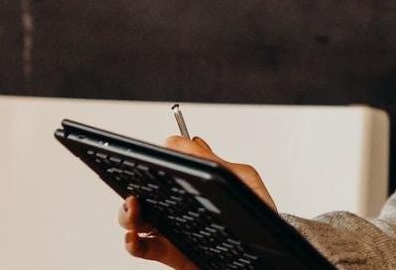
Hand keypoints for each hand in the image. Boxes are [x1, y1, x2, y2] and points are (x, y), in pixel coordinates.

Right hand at [117, 135, 278, 266]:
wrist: (268, 254)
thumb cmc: (258, 215)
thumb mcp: (245, 181)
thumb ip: (219, 163)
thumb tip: (192, 142)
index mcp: (195, 184)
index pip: (166, 168)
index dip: (154, 161)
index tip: (150, 158)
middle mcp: (179, 205)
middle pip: (144, 191)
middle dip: (132, 184)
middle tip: (137, 183)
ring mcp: (173, 228)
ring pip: (136, 218)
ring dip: (127, 212)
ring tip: (134, 207)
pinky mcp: (171, 253)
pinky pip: (142, 248)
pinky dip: (132, 242)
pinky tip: (134, 236)